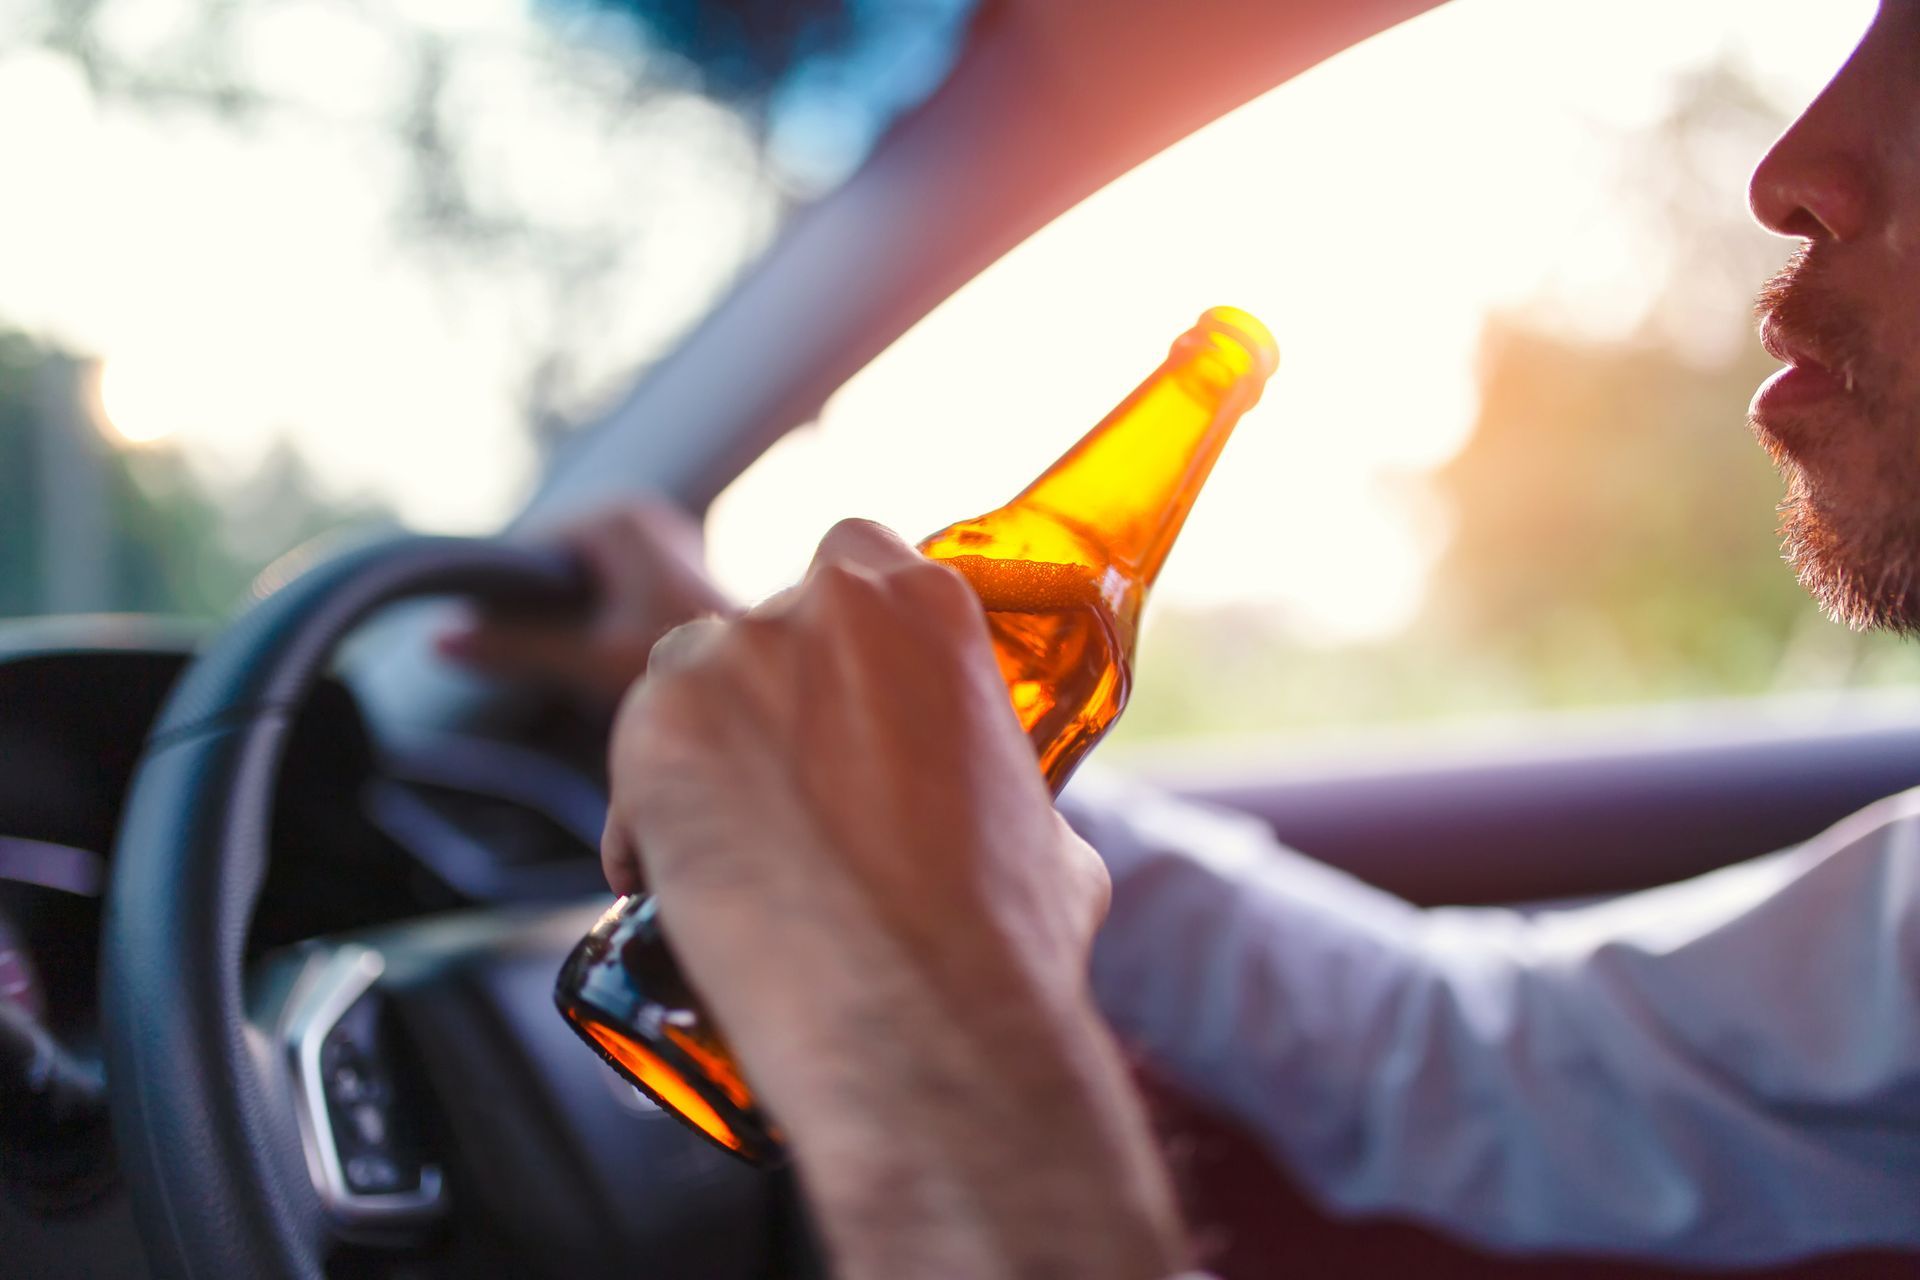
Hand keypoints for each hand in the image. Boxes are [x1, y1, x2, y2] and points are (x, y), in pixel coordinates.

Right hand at [437, 500, 736, 703]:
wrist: (776, 685)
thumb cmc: (692, 665)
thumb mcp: (591, 658)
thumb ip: (516, 647)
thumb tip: (436, 639)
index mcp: (616, 519)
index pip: (527, 548)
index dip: (501, 597)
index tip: (489, 644)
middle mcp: (638, 516)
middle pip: (553, 565)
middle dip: (537, 613)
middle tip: (538, 667)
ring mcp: (656, 542)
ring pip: (580, 583)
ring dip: (567, 623)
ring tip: (575, 667)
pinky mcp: (666, 572)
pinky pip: (607, 592)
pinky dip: (595, 624)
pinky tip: (602, 662)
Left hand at [603, 519, 1188, 1279]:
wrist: (923, 1020)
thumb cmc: (1001, 941)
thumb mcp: (1045, 831)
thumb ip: (996, 783)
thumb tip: (990, 818)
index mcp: (930, 605)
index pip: (853, 564)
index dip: (833, 639)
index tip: (833, 697)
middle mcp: (828, 604)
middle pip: (763, 629)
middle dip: (768, 704)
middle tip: (789, 797)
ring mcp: (734, 656)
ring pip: (689, 685)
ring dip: (703, 752)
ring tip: (737, 850)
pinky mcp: (656, 727)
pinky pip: (634, 764)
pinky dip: (647, 823)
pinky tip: (682, 889)